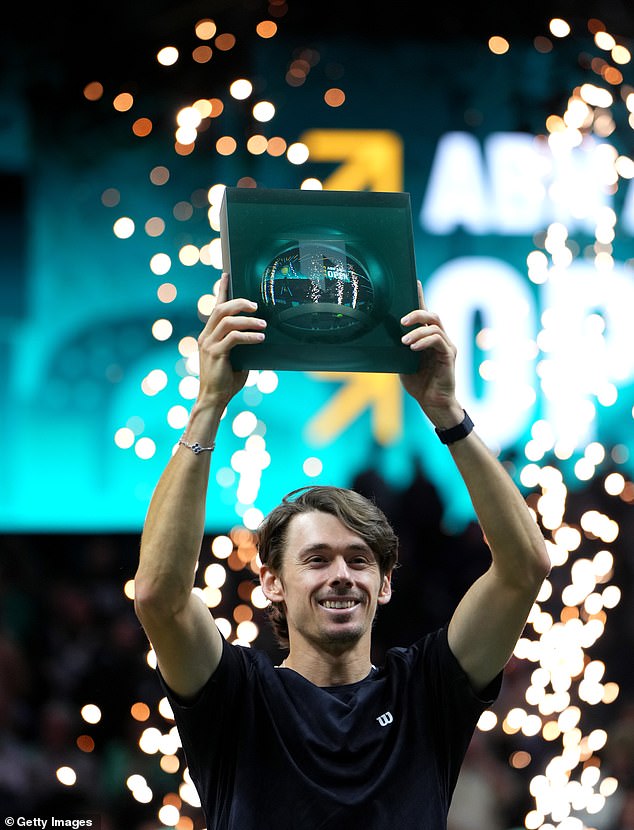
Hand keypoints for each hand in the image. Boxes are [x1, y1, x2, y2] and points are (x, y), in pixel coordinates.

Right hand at [196, 273, 266, 407]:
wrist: (214, 398)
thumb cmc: (227, 378)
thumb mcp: (236, 356)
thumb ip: (241, 343)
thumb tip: (260, 331)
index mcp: (209, 334)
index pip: (214, 306)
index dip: (221, 290)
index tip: (226, 275)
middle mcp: (206, 336)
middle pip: (220, 309)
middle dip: (239, 302)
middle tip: (256, 305)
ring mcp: (209, 344)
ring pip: (227, 321)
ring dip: (248, 320)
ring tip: (263, 324)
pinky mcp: (215, 354)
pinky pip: (233, 338)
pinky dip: (249, 336)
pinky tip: (260, 338)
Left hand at [399, 281, 461, 424]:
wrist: (432, 403)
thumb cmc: (418, 383)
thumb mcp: (402, 362)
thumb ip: (398, 348)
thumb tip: (382, 335)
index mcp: (427, 338)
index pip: (424, 313)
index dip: (419, 296)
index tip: (413, 281)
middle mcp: (439, 338)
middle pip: (432, 315)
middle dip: (416, 312)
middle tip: (402, 320)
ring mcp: (446, 346)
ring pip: (435, 326)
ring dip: (418, 331)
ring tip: (404, 341)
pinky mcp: (450, 355)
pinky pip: (438, 340)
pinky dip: (425, 341)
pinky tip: (413, 347)